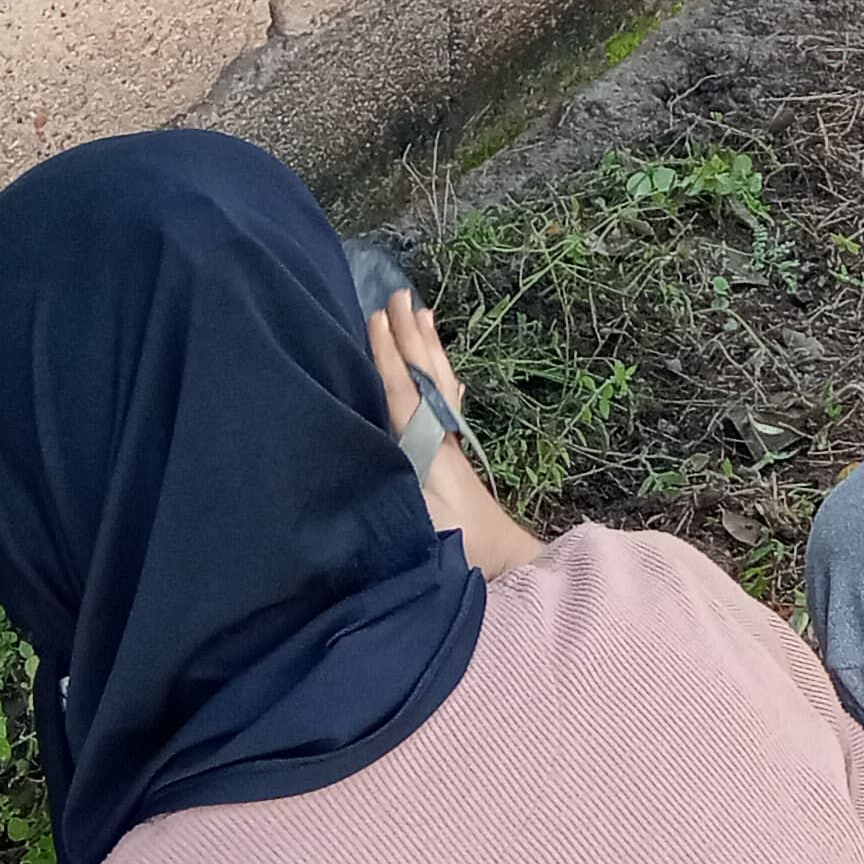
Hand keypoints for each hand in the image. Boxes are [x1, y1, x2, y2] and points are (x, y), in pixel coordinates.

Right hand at [366, 289, 547, 577]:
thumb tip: (359, 466)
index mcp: (426, 449)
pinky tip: (443, 370)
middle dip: (411, 337)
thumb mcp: (415, 525)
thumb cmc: (455, 550)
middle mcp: (439, 438)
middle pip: (425, 377)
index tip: (377, 318)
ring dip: (429, 349)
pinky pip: (444, 403)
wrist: (504, 568)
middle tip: (401, 296)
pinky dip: (440, 378)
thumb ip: (391, 494)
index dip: (389, 358)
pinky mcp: (453, 458)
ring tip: (423, 314)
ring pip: (439, 384)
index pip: (404, 393)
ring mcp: (449, 446)